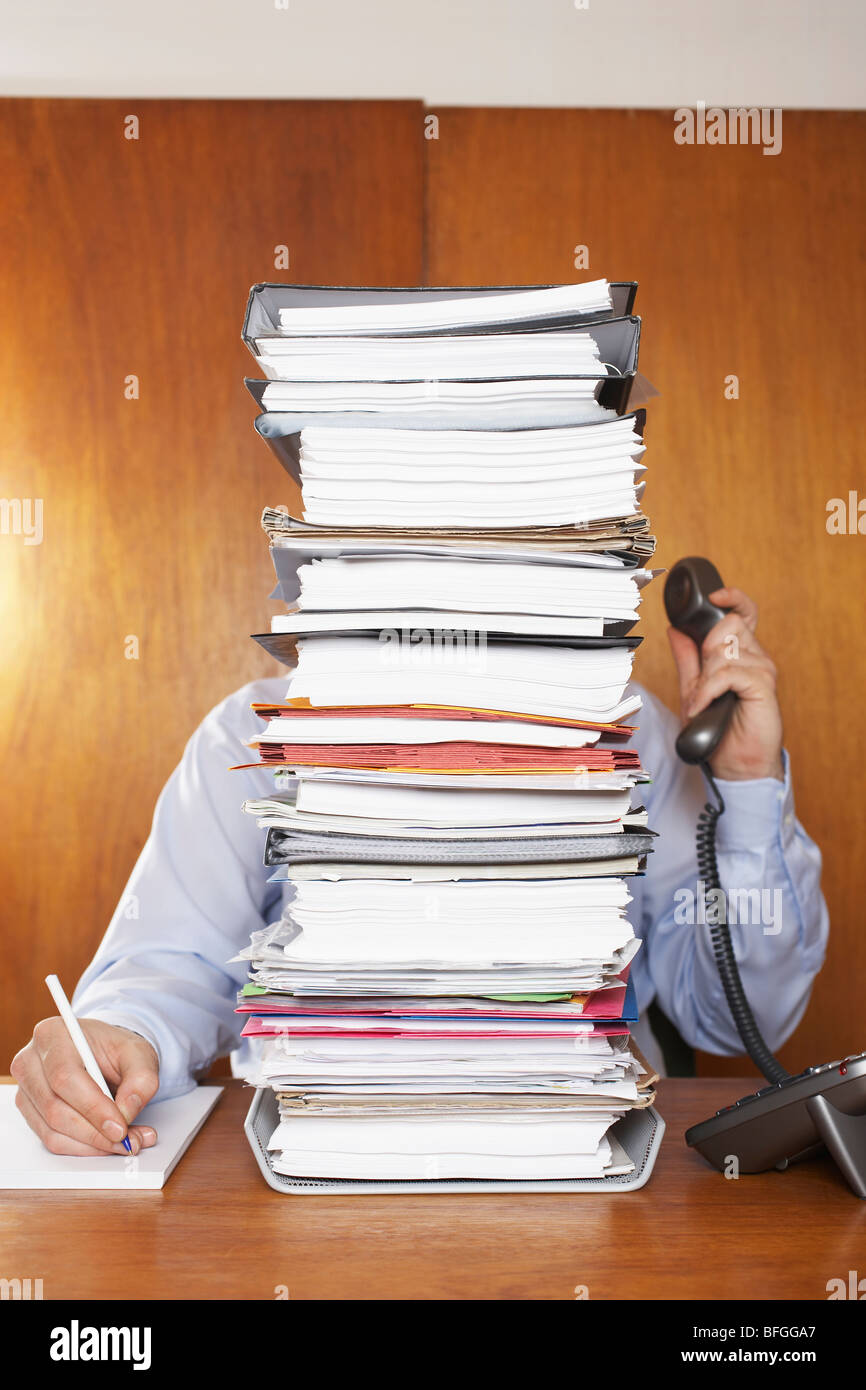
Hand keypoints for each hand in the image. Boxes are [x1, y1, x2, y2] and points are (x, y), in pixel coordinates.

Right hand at [10, 1017, 159, 1155]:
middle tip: (129, 1139)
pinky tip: (106, 1141)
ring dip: (92, 1144)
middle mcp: (31, 1060)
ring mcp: (26, 1088)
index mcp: (54, 1034)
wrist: (101, 1053)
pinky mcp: (30, 1110)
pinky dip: (82, 1147)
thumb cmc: (114, 1048)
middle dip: (96, 1132)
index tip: (120, 1127)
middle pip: (55, 1108)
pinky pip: (51, 1139)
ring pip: (52, 1130)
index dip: (93, 1107)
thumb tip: (127, 1111)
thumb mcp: (139, 1053)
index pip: (65, 1077)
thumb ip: (141, 1078)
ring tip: (126, 1141)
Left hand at [667, 585, 783, 781]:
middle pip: (728, 625)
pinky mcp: (763, 686)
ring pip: (726, 648)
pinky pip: (728, 673)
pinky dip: (708, 689)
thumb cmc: (719, 729)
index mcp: (742, 654)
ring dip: (705, 675)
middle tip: (702, 682)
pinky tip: (703, 705)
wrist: (737, 763)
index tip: (715, 595)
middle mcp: (756, 657)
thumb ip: (687, 659)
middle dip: (706, 650)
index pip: (744, 612)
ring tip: (702, 700)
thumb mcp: (693, 689)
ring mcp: (762, 669)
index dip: (733, 598)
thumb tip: (675, 629)